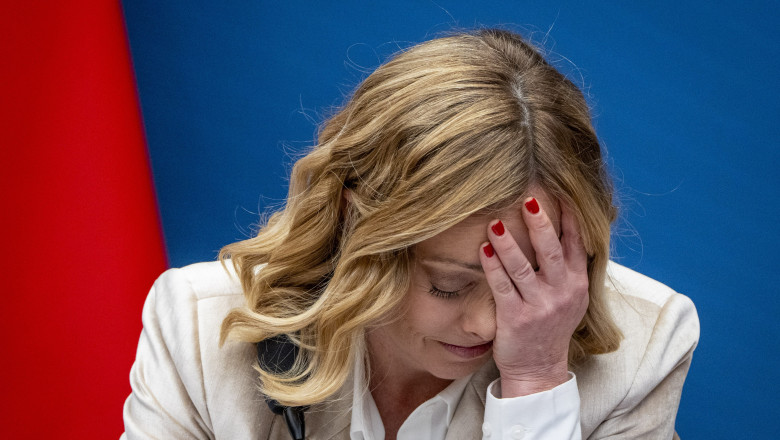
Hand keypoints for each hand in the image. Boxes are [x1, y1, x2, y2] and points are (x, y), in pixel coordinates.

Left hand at [479, 198, 588, 396]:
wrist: (539, 369)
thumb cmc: (551, 326)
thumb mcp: (572, 298)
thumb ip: (569, 267)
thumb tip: (567, 227)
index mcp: (577, 284)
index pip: (576, 243)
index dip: (568, 217)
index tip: (558, 192)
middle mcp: (562, 293)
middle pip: (551, 251)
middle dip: (540, 224)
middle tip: (527, 200)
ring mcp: (539, 306)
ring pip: (523, 267)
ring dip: (508, 243)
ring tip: (495, 223)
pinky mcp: (516, 318)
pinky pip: (502, 286)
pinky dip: (492, 267)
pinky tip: (483, 250)